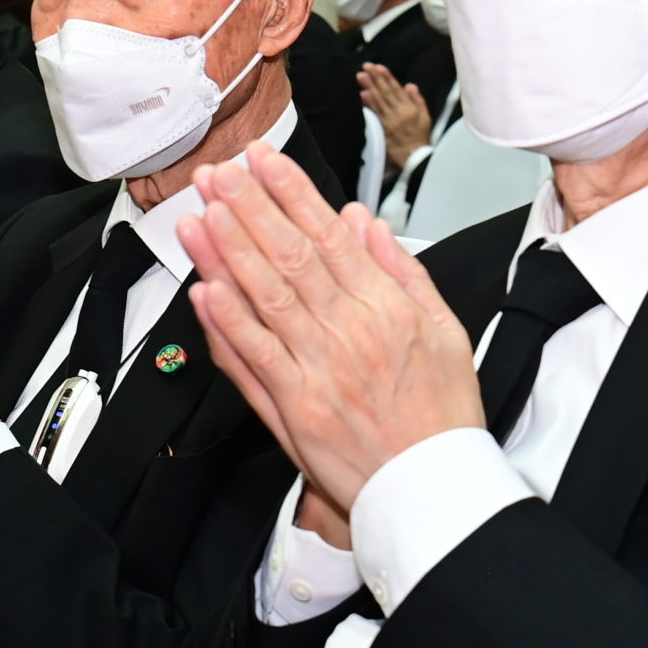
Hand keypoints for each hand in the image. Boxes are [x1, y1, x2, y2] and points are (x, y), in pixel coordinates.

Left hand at [175, 143, 482, 516]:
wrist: (433, 486)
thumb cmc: (440, 414)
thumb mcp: (445, 329)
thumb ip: (402, 271)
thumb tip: (367, 224)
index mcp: (386, 308)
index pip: (329, 235)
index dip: (291, 192)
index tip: (265, 161)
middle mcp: (349, 332)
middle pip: (290, 255)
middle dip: (251, 207)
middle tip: (222, 171)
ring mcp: (318, 368)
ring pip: (265, 297)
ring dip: (229, 252)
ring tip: (202, 213)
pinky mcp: (294, 407)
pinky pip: (254, 358)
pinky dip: (228, 323)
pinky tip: (205, 290)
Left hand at [356, 62, 431, 169]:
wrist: (415, 157)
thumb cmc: (421, 136)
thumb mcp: (425, 116)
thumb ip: (417, 99)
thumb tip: (409, 84)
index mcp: (410, 109)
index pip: (397, 89)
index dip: (387, 77)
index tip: (379, 67)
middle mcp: (399, 113)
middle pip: (385, 93)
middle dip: (375, 78)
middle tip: (366, 66)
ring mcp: (390, 122)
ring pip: (378, 101)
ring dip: (369, 87)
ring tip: (360, 76)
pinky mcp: (383, 130)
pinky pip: (375, 114)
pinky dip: (368, 104)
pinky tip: (362, 95)